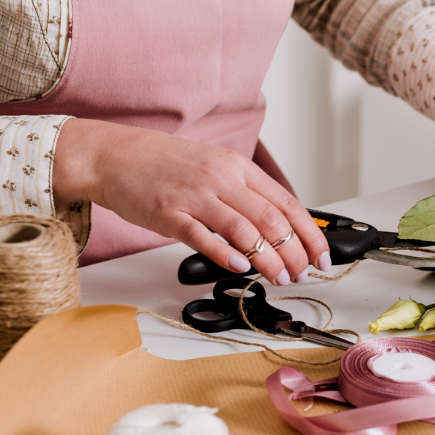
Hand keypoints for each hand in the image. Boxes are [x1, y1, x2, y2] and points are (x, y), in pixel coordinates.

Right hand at [53, 119, 329, 284]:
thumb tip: (277, 226)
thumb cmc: (163, 165)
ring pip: (246, 231)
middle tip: (302, 274)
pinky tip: (241, 269)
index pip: (288, 203)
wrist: (113, 155)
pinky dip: (226, 255)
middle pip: (273, 220)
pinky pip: (204, 236)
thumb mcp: (214, 166)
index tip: (322, 257)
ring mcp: (195, 196)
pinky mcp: (169, 214)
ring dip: (269, 260)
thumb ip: (244, 192)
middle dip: (295, 253)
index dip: (310, 234)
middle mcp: (221, 178)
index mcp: (237, 167)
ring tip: (279, 279)